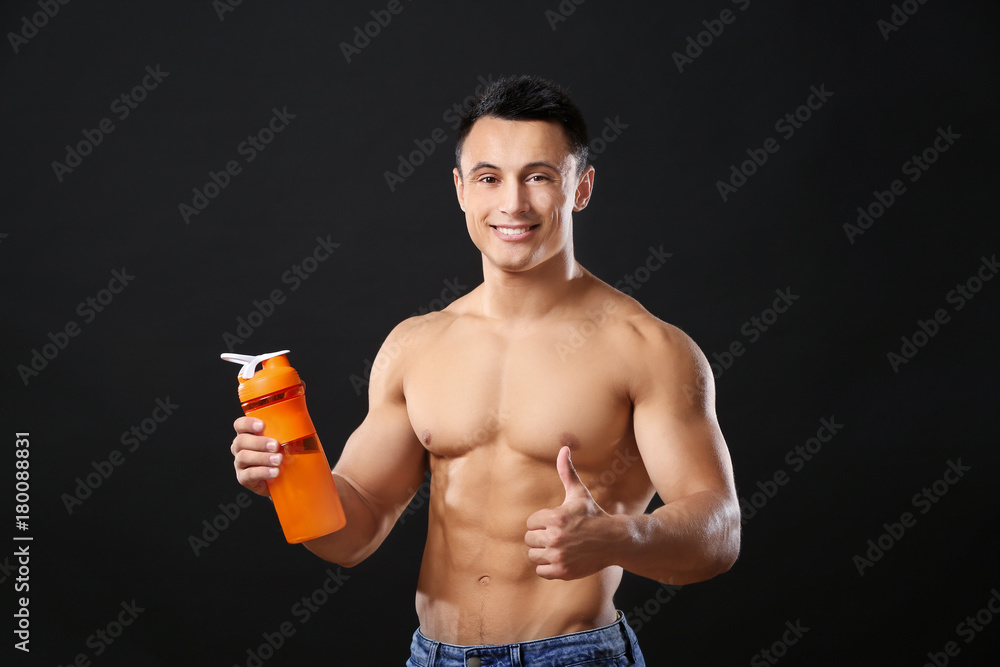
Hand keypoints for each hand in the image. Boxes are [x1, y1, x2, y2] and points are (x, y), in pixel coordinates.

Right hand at [230, 417, 280, 496]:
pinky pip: (249, 474)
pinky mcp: (243, 478)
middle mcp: (240, 448)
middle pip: (240, 441)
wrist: (285, 479)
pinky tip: (275, 472)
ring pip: (243, 457)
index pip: (240, 425)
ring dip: (262, 458)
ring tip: (279, 460)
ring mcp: (240, 464)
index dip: (248, 423)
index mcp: (248, 434)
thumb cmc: (285, 455)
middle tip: (276, 445)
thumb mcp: (286, 441)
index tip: (262, 425)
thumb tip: (301, 419)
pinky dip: (263, 472)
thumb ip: (287, 431)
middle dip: (259, 442)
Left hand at [525, 446, 615, 579]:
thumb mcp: (579, 493)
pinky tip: (560, 558)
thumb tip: (563, 448)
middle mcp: (555, 538)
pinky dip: (548, 567)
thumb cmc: (593, 515)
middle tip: (558, 535)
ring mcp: (558, 557)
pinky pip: (540, 571)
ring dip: (542, 552)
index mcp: (555, 518)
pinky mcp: (562, 572)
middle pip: (529, 539)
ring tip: (558, 547)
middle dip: (541, 536)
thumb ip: (567, 471)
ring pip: (533, 555)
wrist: (614, 541)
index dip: (542, 522)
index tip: (556, 522)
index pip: (531, 522)